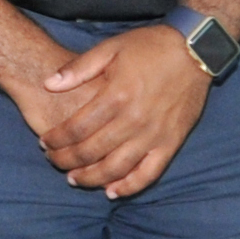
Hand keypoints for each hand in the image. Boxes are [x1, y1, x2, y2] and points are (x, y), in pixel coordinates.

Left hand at [24, 24, 213, 196]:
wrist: (195, 49)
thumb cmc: (150, 47)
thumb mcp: (111, 48)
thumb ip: (78, 68)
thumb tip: (48, 84)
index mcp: (115, 95)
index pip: (76, 128)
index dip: (56, 139)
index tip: (44, 142)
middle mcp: (134, 120)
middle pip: (91, 151)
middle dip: (66, 160)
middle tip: (54, 161)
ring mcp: (154, 135)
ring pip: (115, 168)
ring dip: (90, 178)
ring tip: (74, 179)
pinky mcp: (171, 143)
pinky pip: (148, 174)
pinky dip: (129, 187)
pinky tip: (111, 191)